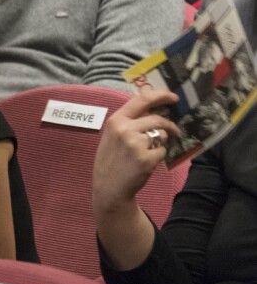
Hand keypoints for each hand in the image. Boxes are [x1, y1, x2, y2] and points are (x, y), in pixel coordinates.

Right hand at [93, 90, 180, 212]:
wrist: (109, 187)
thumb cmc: (111, 159)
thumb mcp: (112, 135)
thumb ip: (128, 122)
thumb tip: (153, 110)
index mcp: (116, 120)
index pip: (141, 100)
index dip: (160, 96)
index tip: (173, 97)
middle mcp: (125, 129)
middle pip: (157, 119)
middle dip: (169, 124)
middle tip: (175, 130)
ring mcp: (135, 144)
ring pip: (162, 135)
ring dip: (161, 142)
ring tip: (149, 151)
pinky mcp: (146, 159)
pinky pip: (162, 151)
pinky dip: (159, 156)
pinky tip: (148, 162)